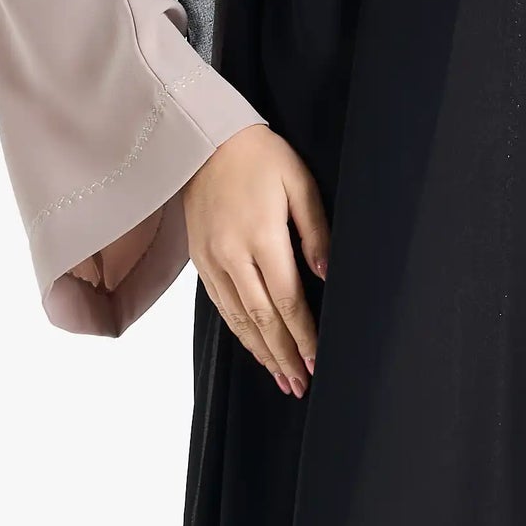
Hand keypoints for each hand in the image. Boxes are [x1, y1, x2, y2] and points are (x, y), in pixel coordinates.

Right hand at [182, 123, 330, 398]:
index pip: (286, 299)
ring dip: (261, 352)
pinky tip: (253, 346)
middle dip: (284, 355)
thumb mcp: (299, 181)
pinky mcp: (199, 259)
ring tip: (281, 378)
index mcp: (260, 235)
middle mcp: (231, 255)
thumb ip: (316, 231)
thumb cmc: (260, 156)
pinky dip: (239, 331)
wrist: (205, 140)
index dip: (303, 334)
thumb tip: (326, 276)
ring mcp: (211, 260)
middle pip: (261, 318)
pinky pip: (220, 306)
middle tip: (301, 384)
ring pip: (237, 319)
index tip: (316, 361)